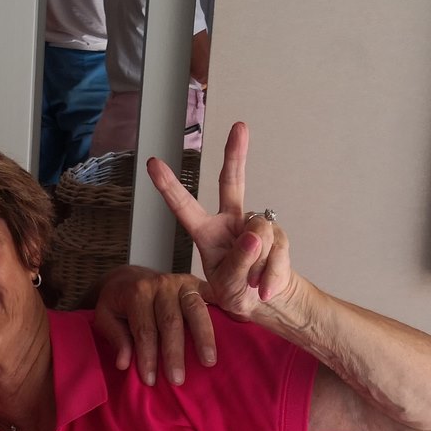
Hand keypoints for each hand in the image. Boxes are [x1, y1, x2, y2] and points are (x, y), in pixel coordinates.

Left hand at [93, 265, 215, 385]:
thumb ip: (115, 337)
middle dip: (174, 352)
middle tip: (177, 379)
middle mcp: (162, 284)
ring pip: (195, 310)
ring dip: (203, 337)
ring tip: (208, 362)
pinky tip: (237, 326)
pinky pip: (214, 297)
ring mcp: (183, 282)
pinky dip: (226, 311)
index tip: (150, 380)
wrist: (130, 278)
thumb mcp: (105, 317)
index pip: (144, 329)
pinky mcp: (198, 284)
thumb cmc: (119, 303)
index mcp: (137, 292)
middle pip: (170, 321)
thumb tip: (125, 363)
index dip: (147, 356)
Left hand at [146, 121, 296, 322]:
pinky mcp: (278, 234)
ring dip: (258, 265)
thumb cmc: (238, 293)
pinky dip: (272, 274)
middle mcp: (229, 222)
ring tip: (252, 284)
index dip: (168, 186)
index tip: (152, 163)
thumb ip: (239, 263)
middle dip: (236, 154)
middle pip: (232, 182)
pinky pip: (278, 249)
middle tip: (240, 126)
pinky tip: (265, 287)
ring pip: (260, 232)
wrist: (268, 303)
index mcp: (205, 233)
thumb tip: (254, 236)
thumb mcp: (229, 286)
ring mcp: (255, 226)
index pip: (184, 207)